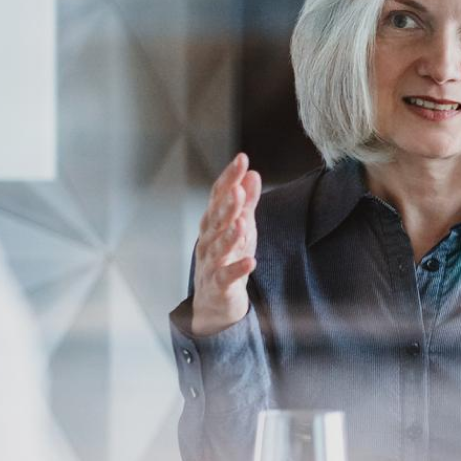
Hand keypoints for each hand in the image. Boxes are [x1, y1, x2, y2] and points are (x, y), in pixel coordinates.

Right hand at [190, 153, 261, 336]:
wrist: (214, 302)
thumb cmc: (227, 257)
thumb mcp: (241, 227)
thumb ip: (246, 203)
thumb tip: (252, 173)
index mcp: (212, 223)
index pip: (218, 196)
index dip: (229, 178)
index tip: (242, 159)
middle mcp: (208, 241)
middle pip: (216, 220)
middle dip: (226, 205)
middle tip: (237, 190)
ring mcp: (210, 264)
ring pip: (218, 248)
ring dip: (229, 236)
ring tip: (241, 224)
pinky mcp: (218, 286)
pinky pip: (226, 277)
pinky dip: (237, 269)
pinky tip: (251, 262)